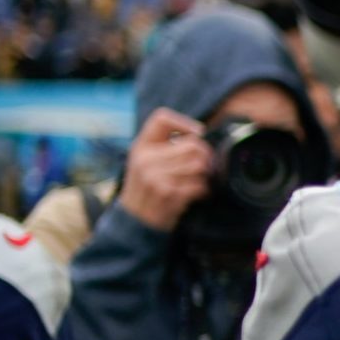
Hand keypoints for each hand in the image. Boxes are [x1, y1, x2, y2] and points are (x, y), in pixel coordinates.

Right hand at [116, 107, 211, 232]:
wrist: (135, 221)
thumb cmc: (147, 187)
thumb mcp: (145, 161)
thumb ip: (164, 146)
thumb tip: (200, 134)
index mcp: (141, 147)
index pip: (161, 118)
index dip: (184, 123)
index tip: (197, 134)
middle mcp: (146, 160)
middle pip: (193, 144)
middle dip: (205, 155)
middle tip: (204, 165)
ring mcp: (156, 177)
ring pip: (199, 165)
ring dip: (204, 175)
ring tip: (197, 181)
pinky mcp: (168, 194)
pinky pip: (200, 185)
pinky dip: (203, 190)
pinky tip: (196, 194)